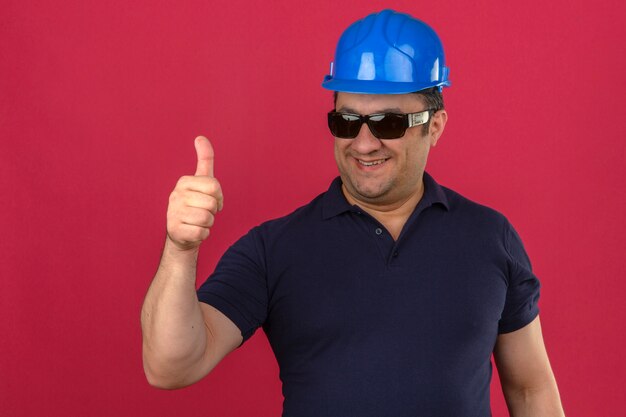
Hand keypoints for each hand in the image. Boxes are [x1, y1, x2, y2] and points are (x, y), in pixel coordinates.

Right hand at [166, 136, 223, 250]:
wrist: (182, 233)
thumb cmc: (195, 205)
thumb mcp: (201, 181)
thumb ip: (204, 159)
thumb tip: (200, 137)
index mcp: (184, 182)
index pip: (214, 186)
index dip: (218, 196)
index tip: (210, 199)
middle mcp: (175, 195)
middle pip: (211, 203)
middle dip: (213, 211)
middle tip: (203, 212)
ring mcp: (173, 213)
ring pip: (207, 218)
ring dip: (208, 223)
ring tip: (198, 221)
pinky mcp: (175, 231)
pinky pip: (202, 233)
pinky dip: (203, 234)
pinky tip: (194, 231)